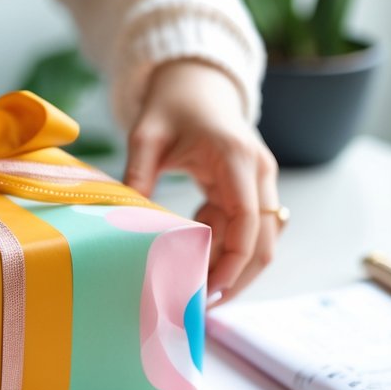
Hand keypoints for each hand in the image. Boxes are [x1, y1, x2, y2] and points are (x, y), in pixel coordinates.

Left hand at [123, 59, 279, 302]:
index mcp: (237, 158)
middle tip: (201, 306)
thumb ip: (138, 172)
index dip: (234, 259)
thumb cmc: (172, 105)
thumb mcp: (146, 134)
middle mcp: (259, 173)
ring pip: (258, 242)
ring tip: (192, 291)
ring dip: (230, 268)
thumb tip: (127, 217)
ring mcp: (259, 184)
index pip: (248, 219)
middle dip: (237, 277)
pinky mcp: (250, 191)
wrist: (196, 84)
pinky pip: (242, 232)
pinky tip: (191, 261)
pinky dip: (222, 250)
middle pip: (264, 241)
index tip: (211, 288)